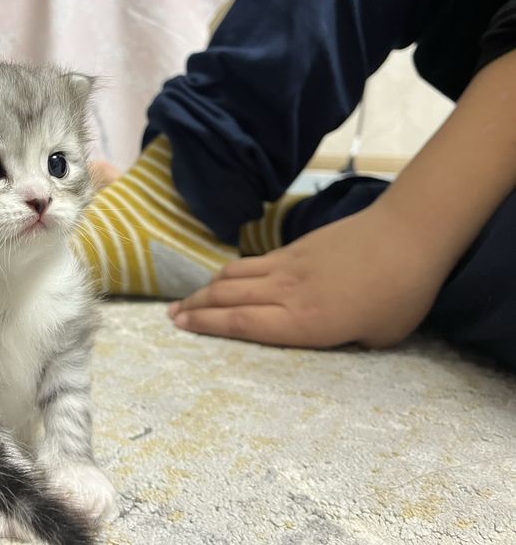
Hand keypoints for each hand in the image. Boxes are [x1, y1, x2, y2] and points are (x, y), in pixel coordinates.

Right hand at [167, 201, 449, 347]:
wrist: (406, 235)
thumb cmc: (400, 294)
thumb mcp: (377, 338)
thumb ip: (342, 341)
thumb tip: (325, 336)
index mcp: (303, 322)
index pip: (240, 324)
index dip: (206, 326)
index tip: (181, 328)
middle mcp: (285, 293)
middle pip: (226, 298)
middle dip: (194, 308)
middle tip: (171, 317)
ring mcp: (286, 266)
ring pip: (233, 277)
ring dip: (205, 289)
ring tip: (186, 300)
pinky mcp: (293, 247)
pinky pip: (251, 263)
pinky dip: (229, 273)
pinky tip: (224, 279)